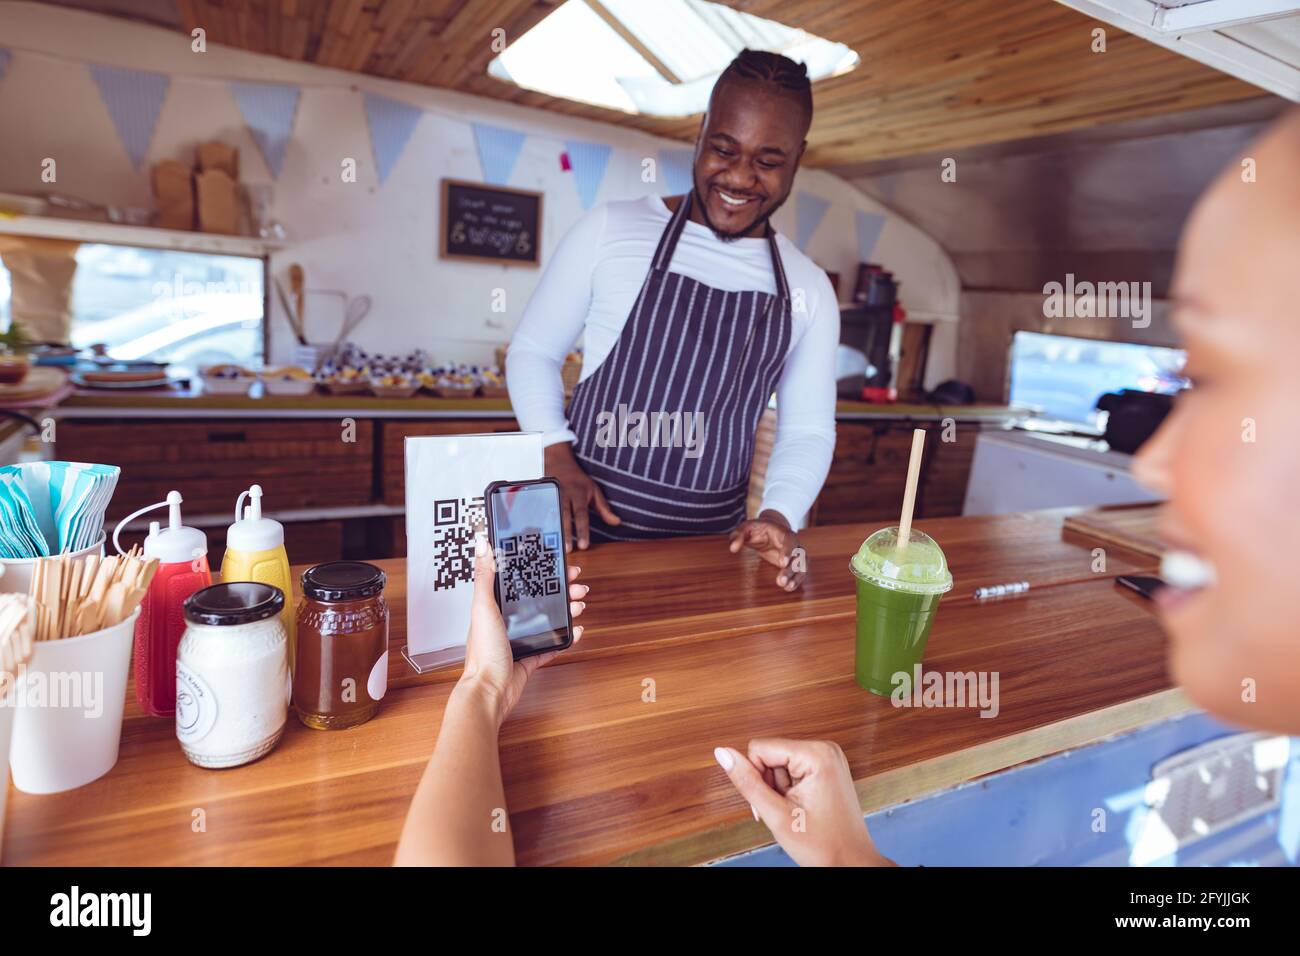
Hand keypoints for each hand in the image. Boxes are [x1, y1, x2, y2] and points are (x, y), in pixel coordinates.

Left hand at [458, 534, 586, 725]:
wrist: (490, 691)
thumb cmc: (483, 652)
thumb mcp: (484, 607)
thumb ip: (485, 575)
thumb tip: (482, 543)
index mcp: (495, 606)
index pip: (522, 581)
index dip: (541, 570)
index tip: (559, 564)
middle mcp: (507, 621)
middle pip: (540, 599)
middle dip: (561, 591)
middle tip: (578, 585)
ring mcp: (520, 640)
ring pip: (549, 619)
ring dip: (567, 610)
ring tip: (580, 605)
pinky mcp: (530, 658)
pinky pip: (552, 645)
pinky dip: (566, 638)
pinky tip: (577, 630)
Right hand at [545, 441, 619, 550]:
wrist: (558, 463)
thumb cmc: (578, 481)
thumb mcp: (594, 491)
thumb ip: (604, 508)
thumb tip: (617, 522)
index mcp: (578, 494)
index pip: (581, 514)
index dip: (582, 530)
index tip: (583, 546)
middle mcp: (563, 495)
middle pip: (564, 516)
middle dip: (566, 533)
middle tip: (568, 550)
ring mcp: (550, 496)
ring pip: (550, 515)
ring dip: (552, 531)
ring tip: (553, 546)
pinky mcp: (541, 497)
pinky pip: (539, 512)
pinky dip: (539, 523)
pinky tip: (540, 536)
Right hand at [713, 738, 893, 866]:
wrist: (851, 863)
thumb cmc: (825, 845)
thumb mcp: (777, 815)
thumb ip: (747, 782)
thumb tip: (722, 753)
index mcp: (816, 754)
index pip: (759, 748)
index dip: (756, 778)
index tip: (772, 804)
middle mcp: (824, 748)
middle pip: (770, 754)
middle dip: (769, 785)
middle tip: (785, 811)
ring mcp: (827, 757)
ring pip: (779, 763)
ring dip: (778, 789)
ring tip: (795, 811)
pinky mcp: (826, 767)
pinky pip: (792, 769)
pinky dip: (789, 790)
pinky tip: (800, 807)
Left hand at [728, 509, 805, 590]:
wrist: (768, 530)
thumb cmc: (757, 529)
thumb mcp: (746, 528)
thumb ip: (738, 535)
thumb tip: (733, 548)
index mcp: (783, 532)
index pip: (790, 540)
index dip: (788, 551)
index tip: (782, 563)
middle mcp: (793, 543)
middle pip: (799, 555)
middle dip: (791, 569)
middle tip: (780, 581)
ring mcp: (796, 553)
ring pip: (803, 565)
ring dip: (796, 577)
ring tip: (787, 587)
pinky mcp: (794, 563)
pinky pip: (800, 571)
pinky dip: (797, 580)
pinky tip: (789, 588)